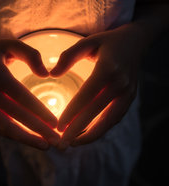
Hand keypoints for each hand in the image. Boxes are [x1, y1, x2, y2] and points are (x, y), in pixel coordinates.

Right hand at [0, 35, 59, 149]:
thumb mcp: (11, 44)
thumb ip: (31, 55)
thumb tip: (46, 74)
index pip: (21, 97)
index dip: (39, 111)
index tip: (55, 123)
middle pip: (15, 116)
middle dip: (37, 130)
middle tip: (56, 140)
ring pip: (4, 127)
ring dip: (25, 138)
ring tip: (44, 145)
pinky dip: (13, 135)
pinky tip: (28, 139)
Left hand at [50, 23, 146, 148]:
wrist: (134, 43)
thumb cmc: (106, 42)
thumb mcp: (87, 42)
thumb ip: (69, 56)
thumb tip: (51, 74)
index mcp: (108, 68)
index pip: (87, 95)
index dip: (72, 112)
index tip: (58, 126)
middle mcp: (120, 83)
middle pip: (97, 112)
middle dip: (79, 129)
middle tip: (62, 143)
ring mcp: (128, 92)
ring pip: (109, 120)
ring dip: (92, 134)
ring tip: (74, 144)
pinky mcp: (130, 98)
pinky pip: (115, 117)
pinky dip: (102, 128)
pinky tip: (88, 134)